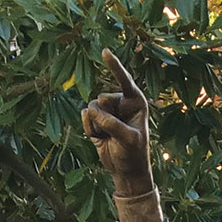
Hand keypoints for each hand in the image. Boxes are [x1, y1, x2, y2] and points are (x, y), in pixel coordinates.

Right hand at [82, 49, 154, 196]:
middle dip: (105, 116)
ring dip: (97, 125)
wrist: (126, 170)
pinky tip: (100, 138)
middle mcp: (121, 102)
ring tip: (109, 137)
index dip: (114, 66)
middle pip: (102, 98)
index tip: (104, 51)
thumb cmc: (134, 153)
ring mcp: (107, 111)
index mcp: (136, 102)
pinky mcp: (95, 120)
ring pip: (91, 108)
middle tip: (115, 132)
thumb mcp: (129, 139)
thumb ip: (112, 124)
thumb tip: (92, 110)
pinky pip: (85, 118)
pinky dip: (90, 130)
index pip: (124, 80)